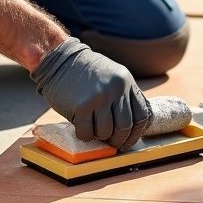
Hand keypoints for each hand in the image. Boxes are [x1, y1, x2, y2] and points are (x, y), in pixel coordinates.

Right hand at [30, 38, 151, 148]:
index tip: (129, 139)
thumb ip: (124, 95)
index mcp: (126, 82)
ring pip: (106, 132)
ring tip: (94, 130)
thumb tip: (136, 125)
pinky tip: (82, 128)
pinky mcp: (81, 106)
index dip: (137, 133)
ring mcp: (99, 97)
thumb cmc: (86, 71)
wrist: (60, 60)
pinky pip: (87, 133)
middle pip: (126, 126)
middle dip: (119, 140)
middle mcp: (116, 89)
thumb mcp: (113, 76)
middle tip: (111, 142)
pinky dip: (85, 136)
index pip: (143, 115)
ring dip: (100, 137)